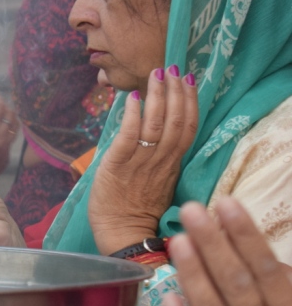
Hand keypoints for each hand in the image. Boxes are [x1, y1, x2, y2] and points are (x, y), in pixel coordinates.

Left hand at [89, 65, 197, 254]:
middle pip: (176, 121)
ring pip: (157, 124)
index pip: (187, 128)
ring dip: (157, 96)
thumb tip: (150, 133)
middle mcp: (160, 161)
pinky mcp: (116, 166)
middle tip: (173, 68)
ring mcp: (139, 163)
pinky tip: (133, 99)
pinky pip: (128, 137)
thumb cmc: (134, 212)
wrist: (122, 237)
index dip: (189, 102)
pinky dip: (132, 116)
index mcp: (171, 165)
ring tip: (157, 74)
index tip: (188, 80)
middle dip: (175, 91)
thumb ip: (157, 160)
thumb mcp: (156, 183)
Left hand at [164, 199, 291, 305]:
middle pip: (238, 287)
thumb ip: (291, 304)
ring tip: (178, 240)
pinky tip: (167, 297)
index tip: (227, 204)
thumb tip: (278, 264)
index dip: (246, 238)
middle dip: (215, 245)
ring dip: (194, 275)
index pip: (269, 275)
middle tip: (192, 210)